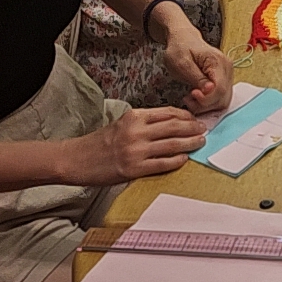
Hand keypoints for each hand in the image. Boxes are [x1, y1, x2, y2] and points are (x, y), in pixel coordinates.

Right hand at [68, 106, 205, 182]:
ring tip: (200, 142)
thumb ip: (143, 122)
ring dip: (190, 143)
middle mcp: (136, 131)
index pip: (167, 113)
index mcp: (134, 116)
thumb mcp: (122, 123)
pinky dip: (176, 161)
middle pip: (174, 127)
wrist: (77, 159)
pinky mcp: (133, 169)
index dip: (186, 116)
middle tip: (204, 130)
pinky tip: (185, 158)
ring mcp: (135, 150)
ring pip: (171, 145)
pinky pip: (161, 164)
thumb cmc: (100, 142)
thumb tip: (171, 124)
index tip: (196, 119)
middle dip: (193, 128)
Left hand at [159, 17, 233, 112]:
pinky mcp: (224, 80)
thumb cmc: (180, 48)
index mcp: (218, 62)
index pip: (220, 89)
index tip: (190, 95)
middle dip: (204, 104)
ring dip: (206, 106)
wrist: (183, 39)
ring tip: (190, 98)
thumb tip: (210, 90)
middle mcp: (227, 68)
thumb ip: (197, 78)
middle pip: (223, 98)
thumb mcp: (182, 64)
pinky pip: (220, 98)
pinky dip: (208, 103)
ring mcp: (227, 75)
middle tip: (188, 99)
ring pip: (223, 101)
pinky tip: (196, 97)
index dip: (206, 98)